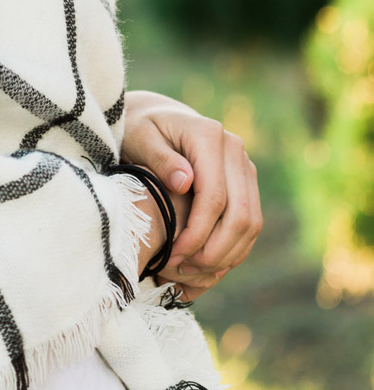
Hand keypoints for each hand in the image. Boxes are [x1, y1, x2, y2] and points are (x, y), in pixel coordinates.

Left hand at [121, 90, 262, 300]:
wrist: (156, 118)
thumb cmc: (140, 129)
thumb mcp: (139, 137)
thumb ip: (160, 158)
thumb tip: (185, 182)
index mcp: (208, 135)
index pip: (214, 198)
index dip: (197, 234)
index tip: (173, 256)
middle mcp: (234, 149)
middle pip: (240, 215)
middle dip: (214, 251)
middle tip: (182, 271)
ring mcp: (244, 166)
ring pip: (251, 223)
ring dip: (227, 255)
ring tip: (192, 272)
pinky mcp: (246, 181)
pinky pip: (250, 223)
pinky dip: (233, 248)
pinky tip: (207, 265)